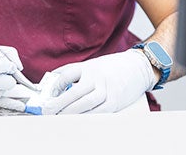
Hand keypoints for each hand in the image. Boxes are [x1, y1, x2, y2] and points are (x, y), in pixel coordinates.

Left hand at [41, 49, 156, 113]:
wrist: (137, 67)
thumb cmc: (111, 68)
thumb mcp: (93, 65)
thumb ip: (75, 73)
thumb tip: (53, 83)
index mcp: (89, 66)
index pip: (68, 74)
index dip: (56, 85)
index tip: (48, 95)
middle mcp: (97, 77)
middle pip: (74, 92)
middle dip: (59, 104)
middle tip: (48, 111)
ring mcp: (107, 89)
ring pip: (85, 104)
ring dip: (70, 113)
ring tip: (59, 118)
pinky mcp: (115, 101)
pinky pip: (98, 112)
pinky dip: (86, 117)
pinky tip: (77, 121)